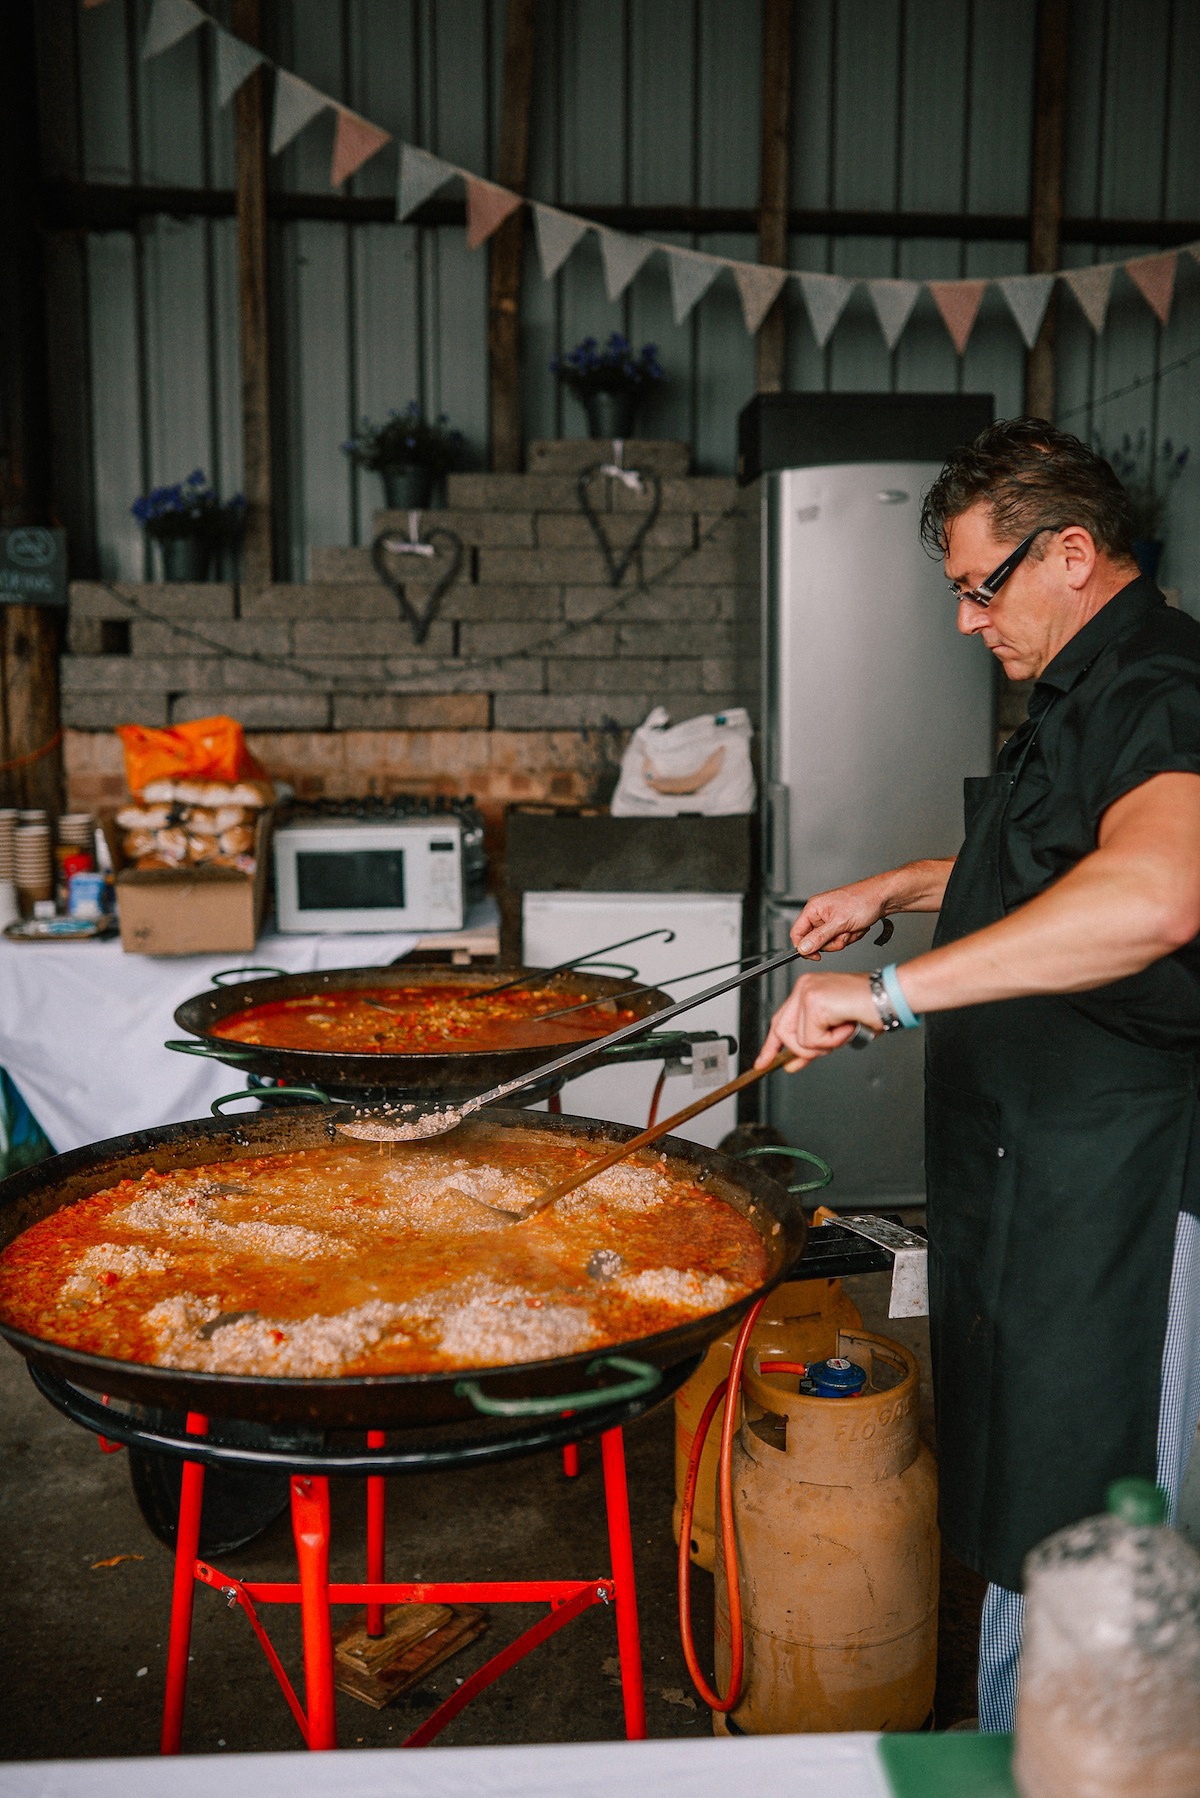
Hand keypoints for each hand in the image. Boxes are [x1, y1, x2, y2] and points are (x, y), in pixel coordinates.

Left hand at [755, 971, 880, 1070]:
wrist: (890, 997)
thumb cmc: (871, 1009)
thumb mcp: (834, 1031)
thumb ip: (812, 1045)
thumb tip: (792, 1063)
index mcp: (807, 989)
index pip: (780, 1021)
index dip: (771, 1045)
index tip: (763, 1062)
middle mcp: (803, 987)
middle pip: (783, 1032)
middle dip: (803, 1050)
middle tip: (829, 1046)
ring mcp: (806, 993)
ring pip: (799, 1040)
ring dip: (825, 1045)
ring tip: (844, 1029)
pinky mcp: (814, 1002)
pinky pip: (813, 1040)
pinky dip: (833, 1041)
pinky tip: (847, 1026)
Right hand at [789, 878, 887, 959]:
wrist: (883, 897)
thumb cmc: (863, 901)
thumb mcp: (839, 922)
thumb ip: (819, 937)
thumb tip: (803, 948)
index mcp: (813, 908)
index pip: (797, 933)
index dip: (804, 947)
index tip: (816, 956)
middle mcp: (820, 913)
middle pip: (815, 940)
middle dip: (833, 941)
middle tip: (843, 934)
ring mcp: (831, 918)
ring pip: (830, 941)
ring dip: (844, 939)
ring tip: (853, 928)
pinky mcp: (841, 922)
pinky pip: (840, 938)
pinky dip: (851, 936)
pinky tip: (857, 927)